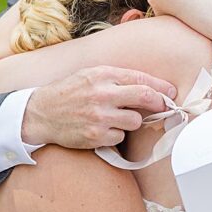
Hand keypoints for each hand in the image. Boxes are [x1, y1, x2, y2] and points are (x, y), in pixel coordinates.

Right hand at [21, 66, 176, 147]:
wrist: (41, 113)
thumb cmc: (69, 92)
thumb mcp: (90, 74)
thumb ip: (116, 77)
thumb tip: (149, 85)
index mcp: (102, 74)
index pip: (140, 79)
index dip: (160, 86)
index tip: (171, 92)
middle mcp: (102, 94)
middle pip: (144, 97)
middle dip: (159, 102)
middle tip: (165, 106)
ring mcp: (99, 116)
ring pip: (135, 121)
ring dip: (131, 121)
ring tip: (116, 118)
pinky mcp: (96, 136)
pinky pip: (120, 137)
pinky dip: (116, 135)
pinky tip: (102, 129)